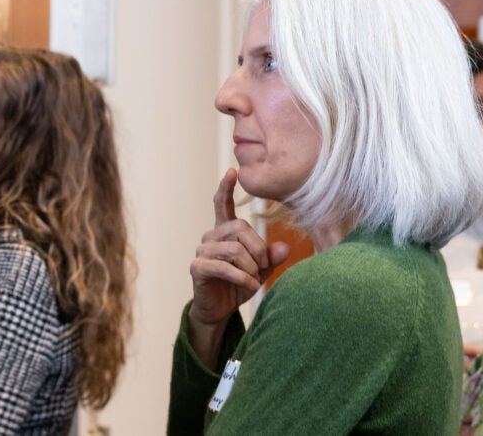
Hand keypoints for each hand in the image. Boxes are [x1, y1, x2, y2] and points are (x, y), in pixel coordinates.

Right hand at [186, 169, 289, 367]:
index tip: (232, 171)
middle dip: (258, 248)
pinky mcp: (197, 267)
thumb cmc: (239, 285)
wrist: (220, 310)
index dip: (226, 188)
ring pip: (234, 248)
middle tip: (264, 268)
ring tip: (255, 281)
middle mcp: (211, 236)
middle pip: (240, 227)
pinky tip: (250, 286)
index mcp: (224, 232)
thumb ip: (271, 257)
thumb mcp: (261, 270)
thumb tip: (285, 247)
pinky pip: (223, 266)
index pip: (222, 204)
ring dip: (250, 267)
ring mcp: (202, 250)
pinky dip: (241, 277)